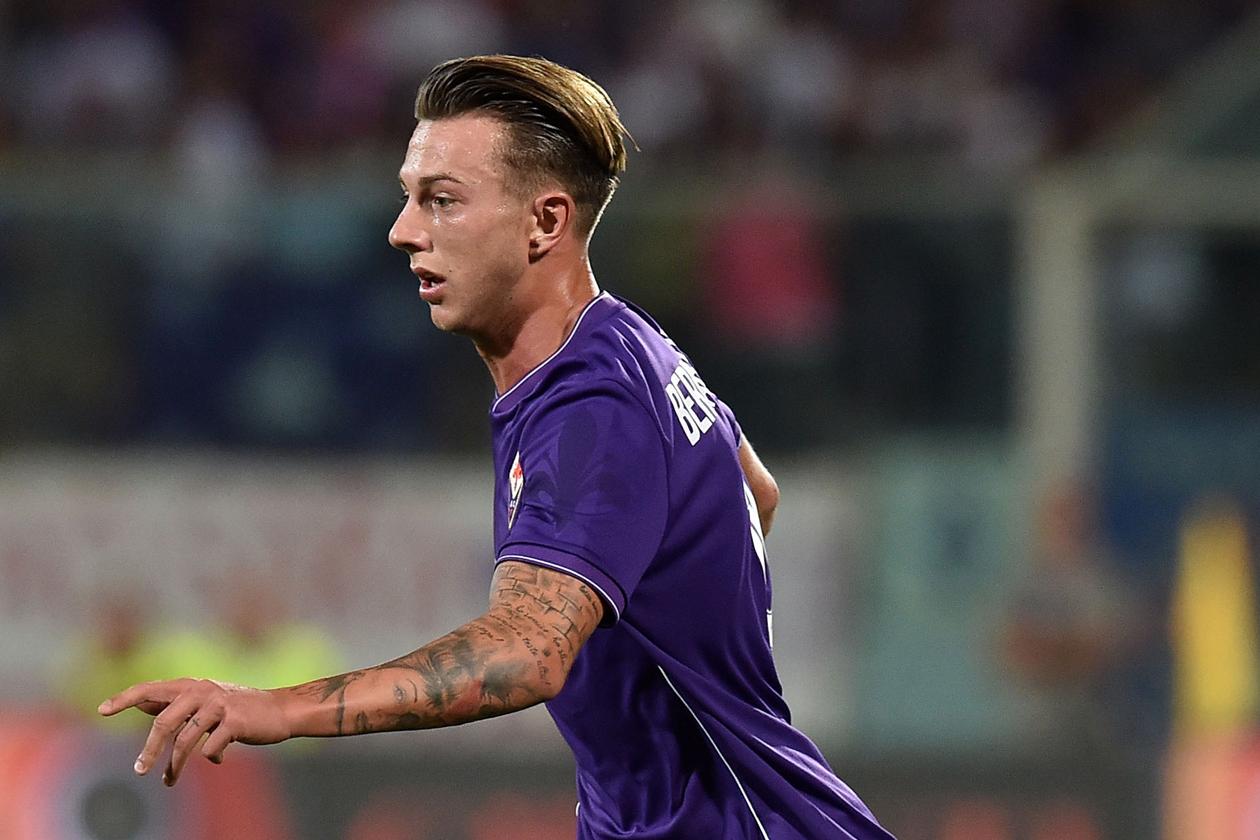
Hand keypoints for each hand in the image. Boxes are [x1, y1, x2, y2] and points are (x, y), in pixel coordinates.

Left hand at [99, 678, 291, 785]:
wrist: (279, 711)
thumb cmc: (237, 709)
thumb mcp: (205, 702)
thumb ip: (176, 703)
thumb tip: (141, 702)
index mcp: (190, 685)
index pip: (150, 688)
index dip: (125, 698)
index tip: (102, 710)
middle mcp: (201, 690)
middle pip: (164, 722)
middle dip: (150, 751)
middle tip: (139, 771)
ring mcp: (218, 704)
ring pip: (185, 741)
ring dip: (175, 765)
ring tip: (169, 781)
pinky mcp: (234, 721)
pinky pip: (210, 748)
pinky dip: (211, 757)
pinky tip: (219, 756)